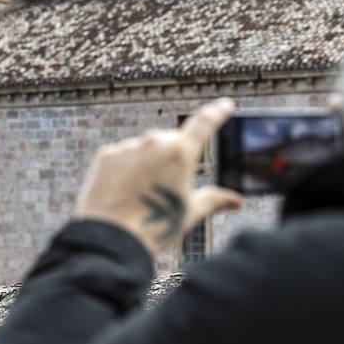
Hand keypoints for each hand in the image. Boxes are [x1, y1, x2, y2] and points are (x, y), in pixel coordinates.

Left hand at [76, 98, 242, 253]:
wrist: (112, 239)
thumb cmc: (156, 226)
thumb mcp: (191, 212)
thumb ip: (215, 199)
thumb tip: (237, 202)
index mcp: (181, 152)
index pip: (204, 122)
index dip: (217, 112)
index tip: (225, 104)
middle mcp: (154, 142)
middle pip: (170, 141)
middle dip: (172, 158)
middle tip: (166, 187)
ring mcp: (128, 146)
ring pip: (144, 149)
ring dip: (147, 163)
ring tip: (142, 195)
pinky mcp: (106, 155)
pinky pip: (122, 156)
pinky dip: (125, 169)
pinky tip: (123, 191)